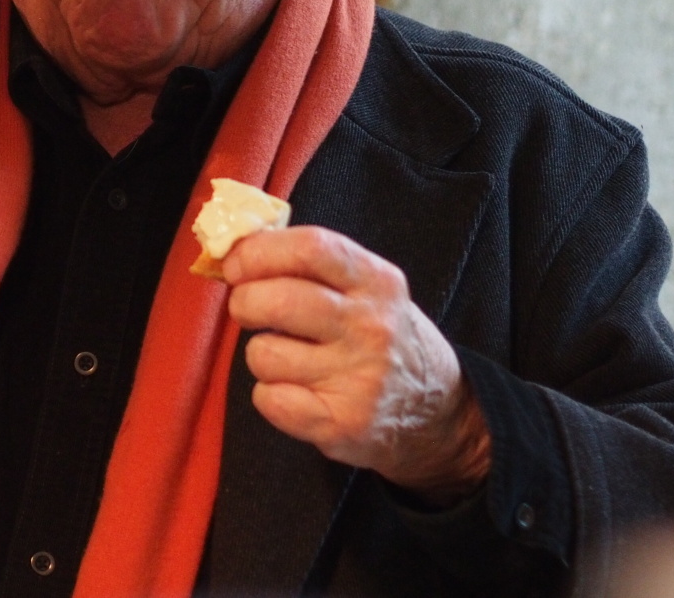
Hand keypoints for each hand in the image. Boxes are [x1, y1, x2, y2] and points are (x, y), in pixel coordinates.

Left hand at [223, 226, 491, 501]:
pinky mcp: (341, 424)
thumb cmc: (384, 338)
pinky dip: (269, 394)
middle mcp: (371, 328)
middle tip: (248, 308)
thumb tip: (236, 249)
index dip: (259, 251)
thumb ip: (314, 263)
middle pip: (278, 301)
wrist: (436, 412)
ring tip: (289, 357)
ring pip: (264, 354)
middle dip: (244, 302)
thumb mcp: (369, 287)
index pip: (310, 248)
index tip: (236, 263)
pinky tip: (295, 390)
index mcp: (377, 282)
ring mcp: (358, 379)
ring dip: (262, 354)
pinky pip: (269, 399)